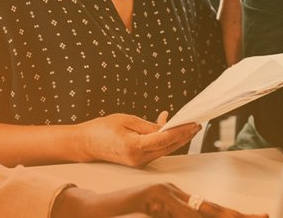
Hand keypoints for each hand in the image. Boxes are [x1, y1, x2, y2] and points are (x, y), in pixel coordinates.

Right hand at [52, 184, 266, 217]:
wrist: (93, 210)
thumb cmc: (124, 215)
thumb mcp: (157, 216)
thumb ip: (177, 216)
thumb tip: (198, 216)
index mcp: (176, 199)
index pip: (211, 210)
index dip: (234, 216)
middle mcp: (173, 193)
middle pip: (212, 209)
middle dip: (238, 217)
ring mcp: (162, 193)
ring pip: (199, 212)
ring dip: (222, 217)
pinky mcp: (151, 197)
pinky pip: (179, 213)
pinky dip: (192, 217)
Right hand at [75, 111, 198, 167]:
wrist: (86, 143)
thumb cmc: (102, 129)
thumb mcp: (126, 120)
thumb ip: (148, 126)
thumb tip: (166, 127)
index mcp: (134, 147)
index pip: (164, 139)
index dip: (180, 131)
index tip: (192, 123)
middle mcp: (138, 158)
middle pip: (168, 147)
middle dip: (183, 136)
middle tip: (196, 124)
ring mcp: (139, 162)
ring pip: (164, 149)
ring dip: (176, 138)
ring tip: (186, 125)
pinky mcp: (138, 161)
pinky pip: (156, 150)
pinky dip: (164, 139)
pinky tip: (165, 126)